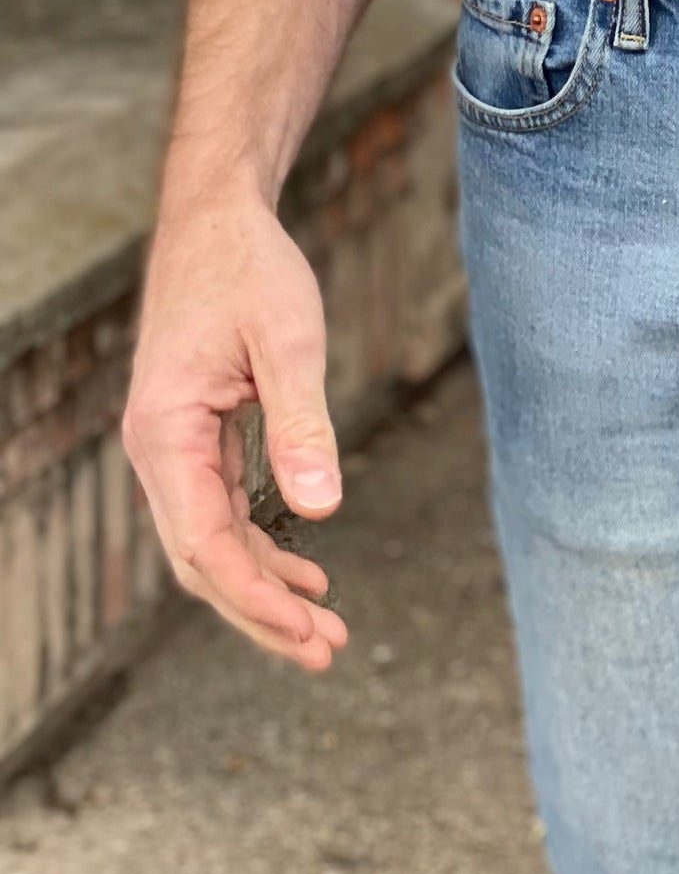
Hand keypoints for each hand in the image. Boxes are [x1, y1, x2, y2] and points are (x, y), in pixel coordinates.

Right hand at [123, 185, 348, 670]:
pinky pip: (221, 512)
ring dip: (264, 589)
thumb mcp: (289, 340)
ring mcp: (172, 448)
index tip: (308, 630)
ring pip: (210, 544)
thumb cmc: (250, 270)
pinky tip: (306, 573)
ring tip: (325, 630)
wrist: (219, 220)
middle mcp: (157, 450)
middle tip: (326, 653)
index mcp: (165, 433)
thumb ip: (301, 422)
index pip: (203, 543)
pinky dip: (262, 548)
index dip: (254, 595)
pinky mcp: (196, 439)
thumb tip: (322, 510)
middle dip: (260, 613)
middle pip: (201, 561)